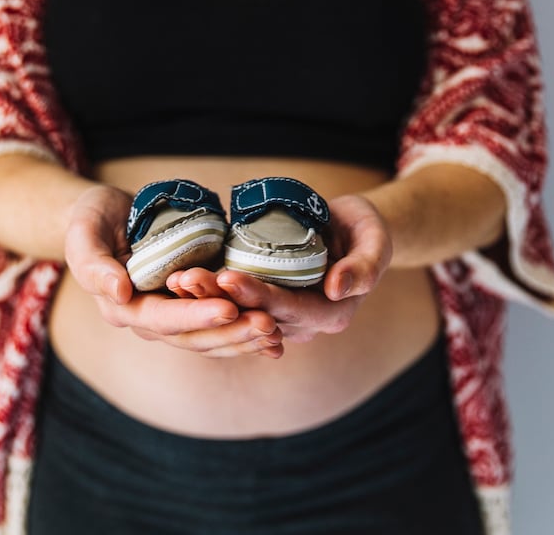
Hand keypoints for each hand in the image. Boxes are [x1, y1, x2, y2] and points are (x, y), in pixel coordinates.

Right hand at [64, 185, 282, 357]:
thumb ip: (94, 265)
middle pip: (194, 337)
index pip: (163, 319)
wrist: (106, 215)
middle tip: (268, 324)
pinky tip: (276, 333)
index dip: (196, 316)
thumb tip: (120, 292)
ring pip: (211, 338)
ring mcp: (172, 315)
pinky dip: (245, 331)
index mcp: (123, 308)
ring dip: (245, 338)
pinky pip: (219, 325)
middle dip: (232, 333)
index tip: (228, 308)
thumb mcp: (83, 234)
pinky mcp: (190, 305)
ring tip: (277, 332)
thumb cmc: (91, 219)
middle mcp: (149, 319)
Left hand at [169, 194, 391, 342]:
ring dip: (206, 299)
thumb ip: (365, 266)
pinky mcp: (262, 300)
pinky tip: (179, 280)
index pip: (288, 309)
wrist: (352, 229)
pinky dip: (207, 293)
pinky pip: (231, 301)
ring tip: (177, 280)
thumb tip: (338, 289)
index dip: (257, 296)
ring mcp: (279, 314)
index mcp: (330, 314)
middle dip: (219, 299)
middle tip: (187, 280)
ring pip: (238, 311)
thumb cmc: (367, 231)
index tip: (229, 278)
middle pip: (255, 314)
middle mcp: (302, 323)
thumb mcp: (376, 241)